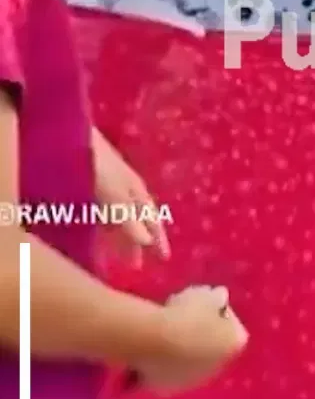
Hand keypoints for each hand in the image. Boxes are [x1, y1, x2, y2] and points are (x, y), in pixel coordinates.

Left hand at [92, 129, 168, 265]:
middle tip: (137, 264)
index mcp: (134, 188)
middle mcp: (122, 186)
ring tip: (117, 256)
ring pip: (115, 215)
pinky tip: (92, 235)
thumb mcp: (114, 194)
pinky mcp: (84, 185)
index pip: (150, 218)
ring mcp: (103, 184)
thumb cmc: (95, 163)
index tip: (164, 258)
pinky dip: (101, 226)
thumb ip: (128, 218)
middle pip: (134, 218)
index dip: (157, 237)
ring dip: (118, 235)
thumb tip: (148, 242)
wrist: (66, 134)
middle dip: (137, 239)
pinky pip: (98, 211)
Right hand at [132, 285, 247, 394]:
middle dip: (202, 335)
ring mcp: (192, 382)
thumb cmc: (187, 315)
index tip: (206, 305)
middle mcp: (218, 368)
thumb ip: (217, 297)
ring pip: (191, 363)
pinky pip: (168, 372)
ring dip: (183, 350)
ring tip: (165, 330)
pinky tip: (152, 345)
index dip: (220, 315)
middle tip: (184, 317)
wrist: (155, 342)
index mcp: (234, 344)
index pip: (234, 327)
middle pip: (213, 348)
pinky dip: (163, 362)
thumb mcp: (207, 295)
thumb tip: (219, 298)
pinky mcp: (167, 389)